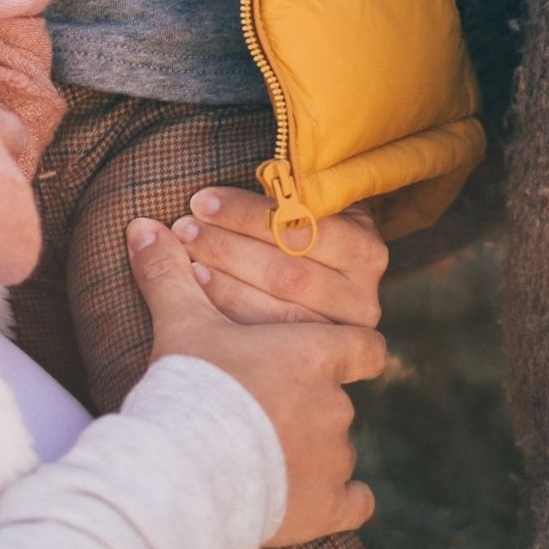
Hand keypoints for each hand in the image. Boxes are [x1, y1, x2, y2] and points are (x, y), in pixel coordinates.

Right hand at [129, 217, 382, 545]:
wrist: (187, 465)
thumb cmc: (191, 386)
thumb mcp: (180, 324)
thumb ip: (169, 276)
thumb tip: (141, 225)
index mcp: (316, 354)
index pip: (364, 347)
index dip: (351, 353)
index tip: (333, 359)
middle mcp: (337, 403)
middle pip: (340, 402)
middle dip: (310, 409)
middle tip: (267, 415)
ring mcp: (336, 457)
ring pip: (338, 452)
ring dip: (311, 455)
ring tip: (265, 461)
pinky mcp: (328, 505)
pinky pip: (352, 503)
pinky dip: (336, 502)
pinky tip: (311, 504)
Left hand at [175, 187, 386, 328]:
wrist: (323, 294)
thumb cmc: (300, 237)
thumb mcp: (304, 212)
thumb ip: (280, 199)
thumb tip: (215, 188)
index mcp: (365, 250)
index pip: (303, 228)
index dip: (249, 214)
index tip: (202, 200)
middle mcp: (362, 297)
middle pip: (288, 272)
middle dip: (228, 246)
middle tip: (184, 227)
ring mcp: (341, 336)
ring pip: (277, 308)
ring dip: (223, 277)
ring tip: (183, 255)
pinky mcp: (317, 360)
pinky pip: (266, 337)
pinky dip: (226, 308)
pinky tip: (196, 287)